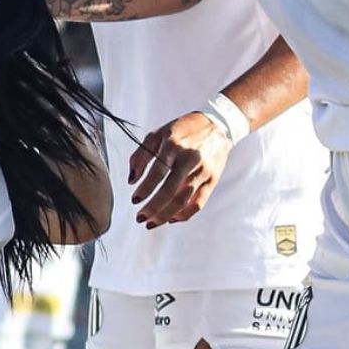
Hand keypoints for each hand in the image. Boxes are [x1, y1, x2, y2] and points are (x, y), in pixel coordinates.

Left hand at [128, 111, 231, 226]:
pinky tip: (171, 219)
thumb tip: (131, 180)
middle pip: (170, 191)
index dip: (145, 189)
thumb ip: (141, 155)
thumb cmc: (182, 131)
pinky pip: (198, 203)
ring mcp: (203, 171)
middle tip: (140, 218)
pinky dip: (184, 215)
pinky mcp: (212, 180)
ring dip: (165, 215)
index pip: (157, 172)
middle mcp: (190, 159)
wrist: (217, 125)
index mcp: (174, 145)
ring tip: (151, 223)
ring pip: (183, 200)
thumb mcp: (159, 134)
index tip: (134, 200)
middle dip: (153, 207)